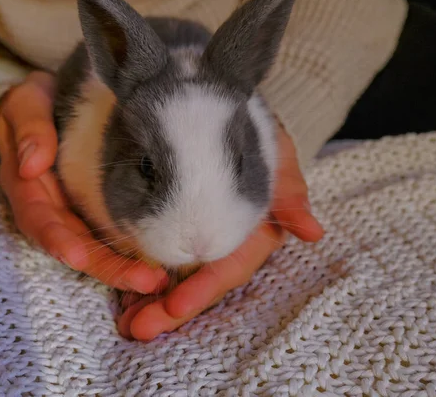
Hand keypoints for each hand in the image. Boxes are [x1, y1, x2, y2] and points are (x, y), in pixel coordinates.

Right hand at [0, 71, 166, 293]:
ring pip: (95, 248)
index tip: (77, 257)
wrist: (46, 106)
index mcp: (27, 187)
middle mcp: (50, 208)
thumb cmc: (33, 105)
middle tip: (144, 280)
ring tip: (157, 281)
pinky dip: (132, 253)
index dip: (56, 240)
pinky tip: (160, 265)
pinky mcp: (94, 211)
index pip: (38, 219)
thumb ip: (28, 129)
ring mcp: (73, 213)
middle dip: (106, 267)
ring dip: (123, 268)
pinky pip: (111, 236)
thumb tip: (31, 164)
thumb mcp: (25, 105)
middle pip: (74, 246)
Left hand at [117, 122, 324, 340]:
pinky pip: (155, 259)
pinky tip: (121, 299)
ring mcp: (194, 236)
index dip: (202, 290)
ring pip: (174, 279)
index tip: (174, 308)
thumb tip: (313, 232)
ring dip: (150, 305)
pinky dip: (138, 281)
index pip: (226, 268)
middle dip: (169, 310)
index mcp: (249, 232)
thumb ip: (288, 190)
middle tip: (138, 329)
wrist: (212, 106)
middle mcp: (221, 240)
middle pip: (196, 283)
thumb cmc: (248, 130)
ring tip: (125, 325)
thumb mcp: (272, 151)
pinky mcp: (170, 228)